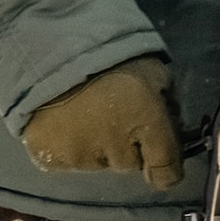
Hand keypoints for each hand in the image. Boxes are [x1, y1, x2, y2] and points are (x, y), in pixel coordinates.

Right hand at [21, 57, 184, 188]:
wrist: (48, 48)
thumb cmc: (110, 56)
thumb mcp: (152, 70)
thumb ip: (167, 102)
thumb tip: (171, 127)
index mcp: (147, 121)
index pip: (166, 172)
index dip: (166, 169)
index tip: (161, 162)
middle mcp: (117, 147)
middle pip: (129, 163)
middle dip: (127, 145)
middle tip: (113, 115)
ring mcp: (82, 158)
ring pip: (98, 164)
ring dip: (98, 147)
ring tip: (85, 114)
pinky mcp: (51, 160)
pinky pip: (69, 162)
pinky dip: (69, 147)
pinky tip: (64, 121)